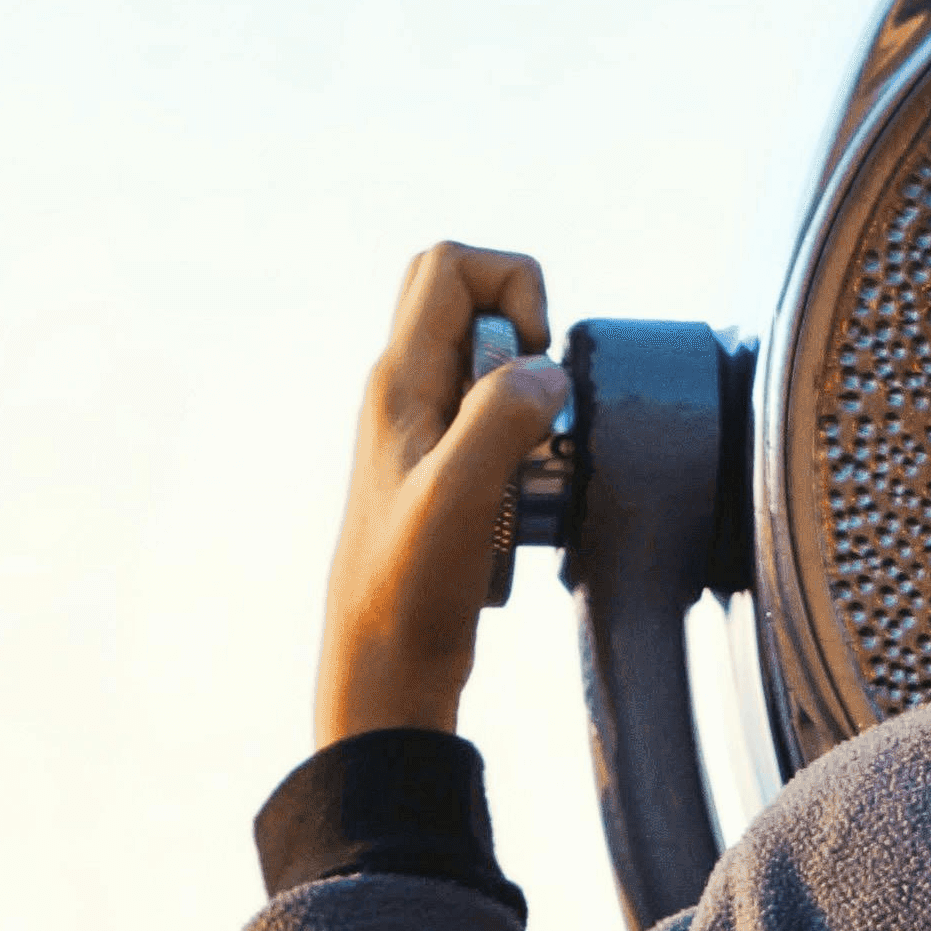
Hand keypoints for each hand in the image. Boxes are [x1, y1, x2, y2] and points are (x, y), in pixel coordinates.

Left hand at [316, 243, 568, 745]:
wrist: (384, 665)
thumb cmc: (411, 589)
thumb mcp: (461, 497)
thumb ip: (500, 420)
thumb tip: (546, 370)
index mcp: (398, 382)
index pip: (450, 265)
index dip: (513, 286)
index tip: (535, 357)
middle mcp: (403, 392)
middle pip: (458, 290)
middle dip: (522, 316)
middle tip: (538, 388)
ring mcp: (420, 428)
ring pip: (481, 354)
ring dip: (526, 385)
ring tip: (531, 456)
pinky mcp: (440, 466)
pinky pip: (490, 413)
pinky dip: (523, 433)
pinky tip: (525, 495)